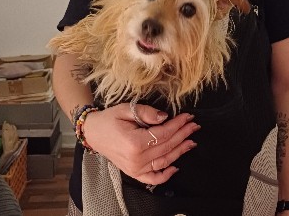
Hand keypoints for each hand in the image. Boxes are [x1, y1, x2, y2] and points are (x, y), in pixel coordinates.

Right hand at [83, 103, 200, 185]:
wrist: (94, 132)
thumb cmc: (109, 119)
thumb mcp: (126, 109)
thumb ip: (146, 112)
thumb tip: (165, 117)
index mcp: (135, 142)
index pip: (164, 133)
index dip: (178, 124)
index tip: (188, 117)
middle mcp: (137, 159)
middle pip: (167, 146)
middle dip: (183, 135)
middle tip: (194, 126)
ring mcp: (135, 168)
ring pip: (164, 161)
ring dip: (180, 151)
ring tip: (191, 141)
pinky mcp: (134, 173)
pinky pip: (152, 178)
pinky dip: (165, 175)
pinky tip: (175, 167)